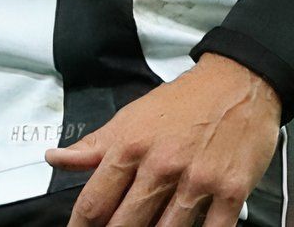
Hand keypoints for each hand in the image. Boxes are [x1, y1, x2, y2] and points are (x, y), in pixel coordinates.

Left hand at [47, 55, 282, 226]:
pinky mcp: (231, 191)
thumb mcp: (130, 117)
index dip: (80, 226)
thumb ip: (93, 146)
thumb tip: (55, 158)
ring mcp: (197, 181)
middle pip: (125, 224)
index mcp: (130, 147)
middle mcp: (161, 166)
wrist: (238, 81)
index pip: (94, 201)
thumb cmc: (184, 102)